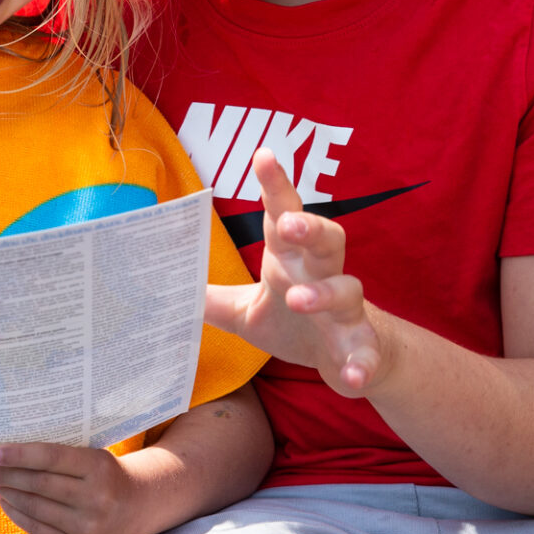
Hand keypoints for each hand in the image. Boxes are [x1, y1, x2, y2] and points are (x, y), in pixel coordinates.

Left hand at [0, 441, 139, 533]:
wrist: (135, 506)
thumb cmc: (102, 473)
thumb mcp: (90, 455)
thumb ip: (56, 456)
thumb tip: (6, 456)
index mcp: (99, 467)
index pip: (51, 458)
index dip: (19, 455)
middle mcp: (96, 499)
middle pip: (39, 485)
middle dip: (5, 476)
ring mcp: (88, 527)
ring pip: (36, 508)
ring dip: (8, 495)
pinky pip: (38, 530)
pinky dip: (17, 515)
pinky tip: (5, 501)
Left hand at [203, 150, 386, 395]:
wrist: (350, 360)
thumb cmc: (295, 322)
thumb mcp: (246, 311)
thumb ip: (212, 299)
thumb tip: (166, 288)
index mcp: (291, 260)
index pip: (284, 215)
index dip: (275, 185)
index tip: (262, 155)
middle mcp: (323, 275)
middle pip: (326, 237)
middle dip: (310, 227)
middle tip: (289, 223)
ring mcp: (347, 311)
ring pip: (347, 289)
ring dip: (325, 293)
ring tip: (298, 301)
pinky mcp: (363, 347)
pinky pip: (367, 351)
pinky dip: (362, 362)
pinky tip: (353, 377)